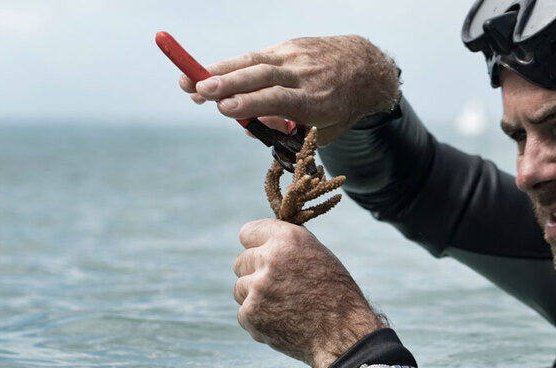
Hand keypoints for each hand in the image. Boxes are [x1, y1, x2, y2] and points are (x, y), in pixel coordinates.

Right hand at [179, 35, 399, 144]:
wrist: (365, 69)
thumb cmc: (339, 108)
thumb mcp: (321, 132)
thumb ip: (286, 133)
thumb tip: (249, 125)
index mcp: (316, 102)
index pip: (278, 99)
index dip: (251, 103)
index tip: (224, 109)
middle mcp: (305, 75)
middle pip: (262, 76)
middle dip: (227, 83)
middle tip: (198, 91)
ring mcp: (295, 56)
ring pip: (253, 61)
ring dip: (219, 70)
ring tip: (190, 78)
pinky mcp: (289, 45)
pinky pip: (257, 56)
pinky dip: (232, 65)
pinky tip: (210, 73)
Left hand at [233, 219, 383, 367]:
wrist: (342, 334)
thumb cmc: (336, 294)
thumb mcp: (318, 255)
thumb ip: (287, 246)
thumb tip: (264, 241)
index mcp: (287, 239)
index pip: (247, 232)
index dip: (255, 245)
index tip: (261, 254)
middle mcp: (269, 259)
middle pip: (241, 262)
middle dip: (254, 273)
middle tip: (278, 287)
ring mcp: (257, 288)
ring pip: (240, 288)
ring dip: (255, 296)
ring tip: (283, 306)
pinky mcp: (250, 314)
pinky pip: (244, 312)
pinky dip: (258, 319)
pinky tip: (281, 321)